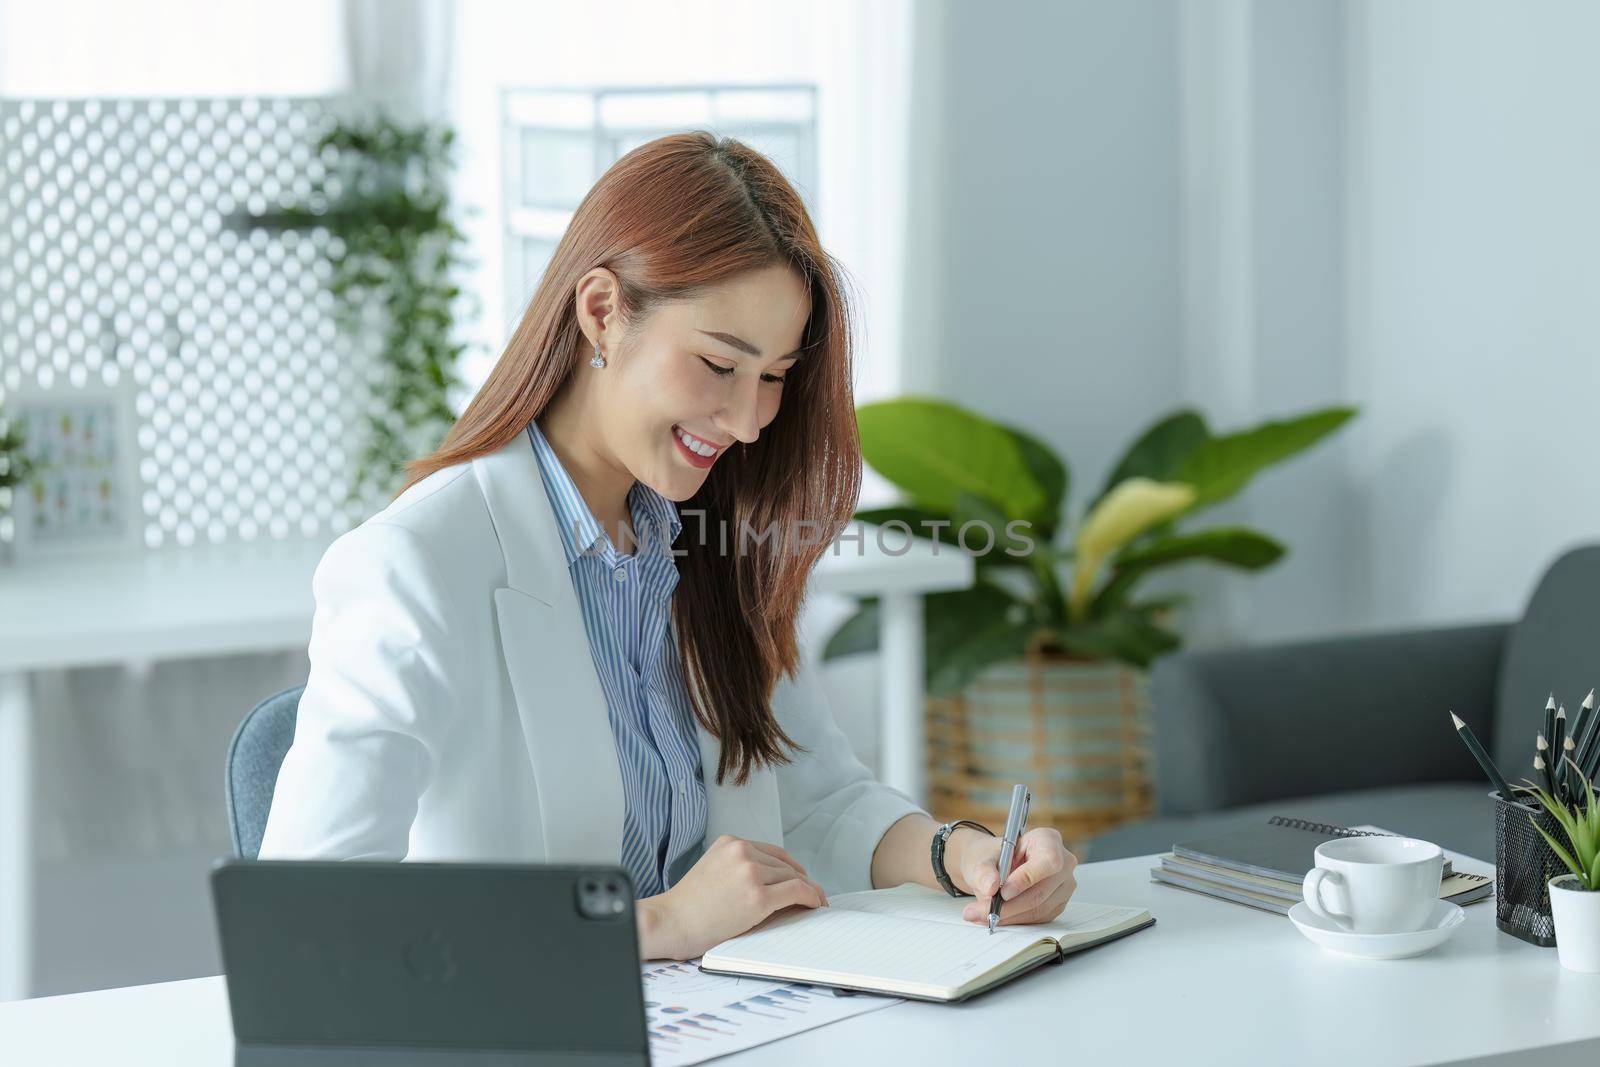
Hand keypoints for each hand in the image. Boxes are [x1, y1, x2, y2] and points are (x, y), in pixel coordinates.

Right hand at [636, 834, 827, 959]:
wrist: (669, 923)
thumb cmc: (687, 907)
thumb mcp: (712, 870)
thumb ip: (738, 867)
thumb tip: (774, 879)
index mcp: (729, 842)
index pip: (772, 852)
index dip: (790, 867)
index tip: (800, 878)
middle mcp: (741, 851)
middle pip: (784, 865)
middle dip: (801, 880)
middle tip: (814, 894)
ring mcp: (750, 872)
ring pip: (792, 878)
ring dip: (808, 891)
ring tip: (816, 902)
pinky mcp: (757, 896)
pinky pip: (796, 892)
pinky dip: (810, 897)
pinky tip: (815, 905)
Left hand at [953, 826, 1076, 926]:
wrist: (994, 866)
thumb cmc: (993, 856)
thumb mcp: (983, 857)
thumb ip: (984, 870)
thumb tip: (990, 886)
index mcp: (1048, 840)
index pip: (1048, 861)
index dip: (1026, 879)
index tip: (1003, 892)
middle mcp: (1063, 863)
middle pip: (1041, 891)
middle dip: (1009, 905)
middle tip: (981, 910)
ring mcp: (1064, 886)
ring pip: (1039, 909)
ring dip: (1008, 916)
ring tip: (981, 914)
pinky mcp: (1058, 905)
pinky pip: (1038, 918)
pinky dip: (1014, 920)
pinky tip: (996, 915)